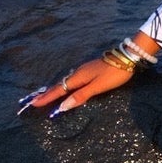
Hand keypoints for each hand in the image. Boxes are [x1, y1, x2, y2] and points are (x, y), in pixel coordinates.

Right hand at [20, 35, 158, 117]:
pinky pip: (72, 80)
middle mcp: (78, 73)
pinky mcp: (90, 70)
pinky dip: (65, 85)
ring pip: (66, 81)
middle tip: (34, 101)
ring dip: (55, 89)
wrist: (128, 57)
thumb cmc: (114, 73)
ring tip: (46, 95)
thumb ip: (81, 96)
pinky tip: (67, 87)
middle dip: (46, 93)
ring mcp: (84, 70)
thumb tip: (62, 106)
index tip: (33, 103)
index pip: (59, 90)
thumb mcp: (98, 86)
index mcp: (78, 77)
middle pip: (60, 85)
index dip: (46, 97)